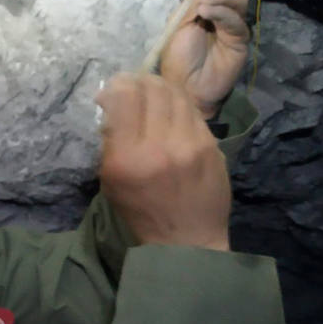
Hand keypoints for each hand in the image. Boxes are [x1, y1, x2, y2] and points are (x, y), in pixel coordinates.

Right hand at [96, 74, 230, 249]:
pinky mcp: (211, 145)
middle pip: (151, 89)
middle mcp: (159, 146)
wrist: (187, 242)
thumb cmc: (142, 214)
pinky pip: (193, 110)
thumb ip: (112, 142)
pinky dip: (179, 103)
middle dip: (139, 81)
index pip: (123, 98)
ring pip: (175, 93)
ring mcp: (189, 143)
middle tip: (133, 86)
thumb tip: (113, 104)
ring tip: (153, 94)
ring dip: (161, 87)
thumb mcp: (111, 182)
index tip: (112, 91)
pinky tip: (173, 109)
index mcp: (127, 158)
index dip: (116, 86)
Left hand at [160, 0, 249, 114]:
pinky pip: (236, 21)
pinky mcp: (239, 41)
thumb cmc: (177, 56)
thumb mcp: (180, 20)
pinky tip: (207, 13)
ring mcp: (233, 26)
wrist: (183, 88)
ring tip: (203, 4)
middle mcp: (223, 12)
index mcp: (208, 3)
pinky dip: (222, 13)